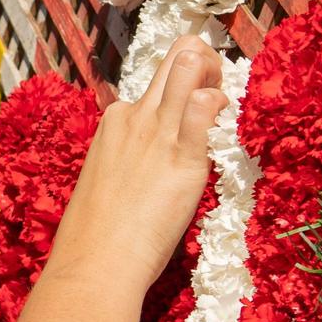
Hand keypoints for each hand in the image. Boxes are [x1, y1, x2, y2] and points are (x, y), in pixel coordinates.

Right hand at [0, 33, 225, 321]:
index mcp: (112, 124)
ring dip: (216, 68)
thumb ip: (125, 169)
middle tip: (219, 86)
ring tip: (227, 94)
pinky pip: (206, 104)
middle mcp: (133, 117)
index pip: (152, 86)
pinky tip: (227, 117)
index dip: (181, 90)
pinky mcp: (181, 154)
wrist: (94, 264)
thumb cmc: (94, 240)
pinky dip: (222, 102)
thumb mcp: (104, 189)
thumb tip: (138, 176)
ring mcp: (156, 131)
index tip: (195, 107)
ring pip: (188, 64)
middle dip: (203, 58)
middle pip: (172, 58)